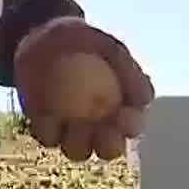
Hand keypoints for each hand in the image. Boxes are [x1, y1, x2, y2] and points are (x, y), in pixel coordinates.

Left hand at [13, 18, 153, 160]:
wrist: (44, 36)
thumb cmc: (85, 41)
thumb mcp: (108, 48)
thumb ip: (128, 70)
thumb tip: (145, 99)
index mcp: (122, 108)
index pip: (133, 125)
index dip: (130, 125)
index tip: (122, 113)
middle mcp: (99, 126)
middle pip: (109, 150)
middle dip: (108, 146)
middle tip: (99, 128)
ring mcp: (71, 129)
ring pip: (77, 152)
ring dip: (76, 143)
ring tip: (69, 121)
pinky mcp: (45, 126)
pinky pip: (47, 138)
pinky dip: (46, 128)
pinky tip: (44, 113)